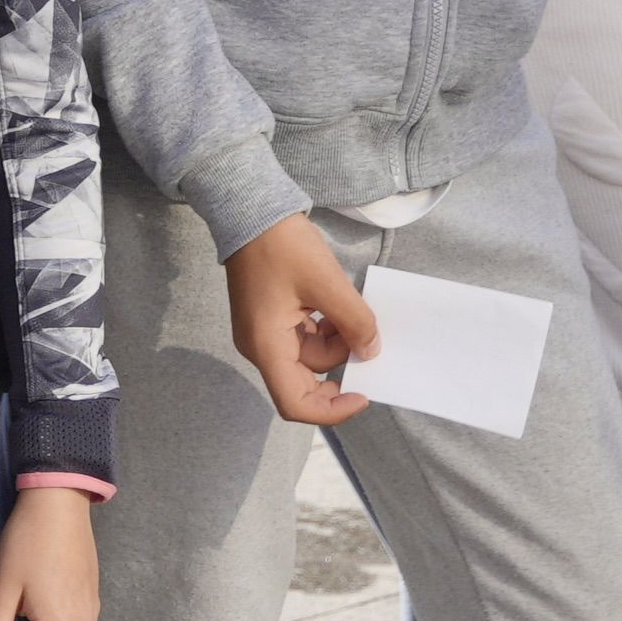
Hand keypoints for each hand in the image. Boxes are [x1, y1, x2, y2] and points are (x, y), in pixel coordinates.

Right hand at [221, 213, 375, 426]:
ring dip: (336, 340)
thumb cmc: (283, 246)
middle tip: (364, 338)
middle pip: (305, 380)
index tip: (363, 393)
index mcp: (266, 346)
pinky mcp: (270, 318)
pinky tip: (336, 305)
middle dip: (339, 363)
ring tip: (350, 309)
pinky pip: (303, 337)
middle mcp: (260, 347)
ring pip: (309, 355)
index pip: (296, 404)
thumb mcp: (327, 283)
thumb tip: (371, 352)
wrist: (250, 210)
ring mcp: (263, 332)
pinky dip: (325, 328)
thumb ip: (354, 322)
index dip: (332, 410)